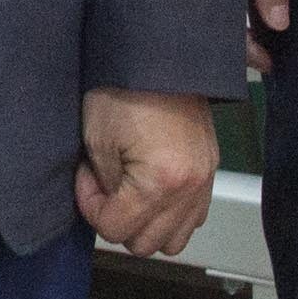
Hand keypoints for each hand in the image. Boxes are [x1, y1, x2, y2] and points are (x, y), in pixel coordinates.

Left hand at [76, 88, 217, 258]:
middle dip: (118, 220)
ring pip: (173, 240)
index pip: (116, 229)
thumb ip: (103, 186)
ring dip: (147, 226)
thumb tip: (107, 204)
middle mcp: (190, 188)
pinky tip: (152, 190)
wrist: (158, 55)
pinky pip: (194, 217)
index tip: (87, 180)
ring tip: (130, 193)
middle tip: (105, 187)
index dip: (92, 207)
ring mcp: (205, 181)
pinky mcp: (210, 170)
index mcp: (160, 181)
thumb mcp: (98, 140)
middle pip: (145, 244)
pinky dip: (172, 215)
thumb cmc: (125, 87)